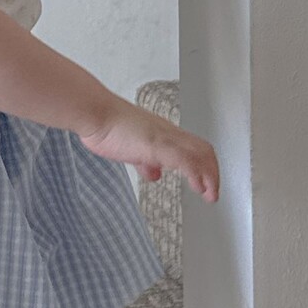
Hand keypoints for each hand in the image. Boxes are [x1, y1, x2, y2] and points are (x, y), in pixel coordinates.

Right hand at [79, 96, 219, 202]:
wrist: (95, 113)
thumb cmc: (107, 126)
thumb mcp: (131, 148)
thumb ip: (144, 161)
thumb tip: (154, 173)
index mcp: (162, 134)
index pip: (194, 146)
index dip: (204, 165)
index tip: (205, 182)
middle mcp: (168, 133)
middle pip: (203, 149)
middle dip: (212, 173)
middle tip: (212, 192)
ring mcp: (164, 138)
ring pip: (200, 153)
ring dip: (209, 176)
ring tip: (210, 194)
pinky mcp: (158, 145)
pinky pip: (185, 159)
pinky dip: (196, 174)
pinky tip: (197, 187)